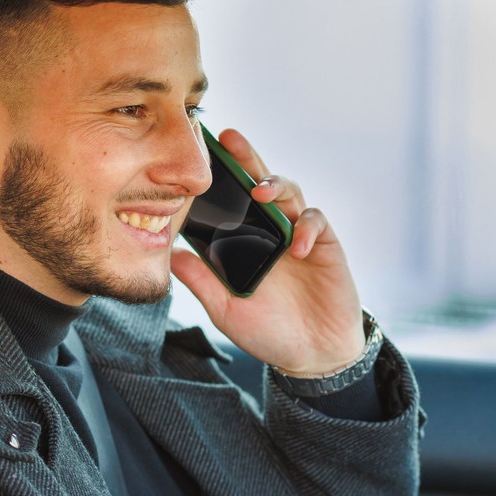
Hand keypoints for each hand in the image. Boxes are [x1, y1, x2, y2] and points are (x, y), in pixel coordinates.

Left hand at [170, 128, 365, 375]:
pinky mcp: (324, 245)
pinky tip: (294, 246)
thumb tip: (171, 255)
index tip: (200, 156)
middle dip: (246, 158)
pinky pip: (316, 222)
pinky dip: (306, 227)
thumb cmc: (269, 332)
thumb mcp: (226, 310)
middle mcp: (269, 230)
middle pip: (259, 183)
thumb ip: (202, 283)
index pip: (230, 200)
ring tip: (260, 193)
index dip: (219, 176)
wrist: (313, 356)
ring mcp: (298, 234)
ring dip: (275, 186)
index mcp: (244, 241)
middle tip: (230, 139)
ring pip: (289, 193)